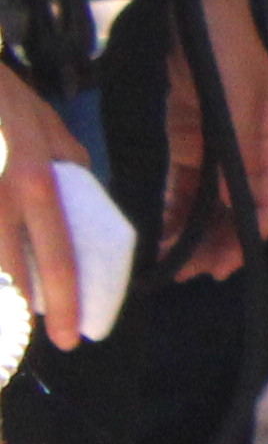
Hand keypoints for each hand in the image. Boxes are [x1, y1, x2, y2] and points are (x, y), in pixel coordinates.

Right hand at [0, 72, 91, 349]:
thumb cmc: (7, 102)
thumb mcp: (51, 129)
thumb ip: (70, 169)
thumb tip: (82, 204)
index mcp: (37, 185)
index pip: (58, 256)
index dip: (64, 303)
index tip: (69, 338)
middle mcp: (0, 201)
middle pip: (10, 275)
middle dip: (20, 316)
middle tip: (28, 341)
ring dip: (1, 294)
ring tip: (10, 322)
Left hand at [156, 0, 267, 281]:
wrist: (203, 12)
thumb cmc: (228, 55)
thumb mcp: (238, 105)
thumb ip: (238, 155)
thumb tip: (235, 209)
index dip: (250, 238)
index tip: (225, 267)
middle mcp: (252, 148)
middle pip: (240, 207)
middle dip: (219, 242)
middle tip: (190, 274)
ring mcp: (222, 143)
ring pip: (211, 200)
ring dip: (195, 230)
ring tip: (172, 261)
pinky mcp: (193, 137)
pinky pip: (187, 182)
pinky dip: (176, 207)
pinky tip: (162, 229)